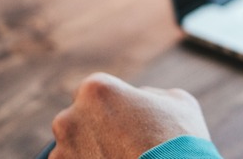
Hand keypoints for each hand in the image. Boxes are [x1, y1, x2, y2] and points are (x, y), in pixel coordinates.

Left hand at [51, 72, 210, 158]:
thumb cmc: (180, 142)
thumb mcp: (178, 103)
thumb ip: (151, 94)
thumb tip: (140, 98)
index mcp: (96, 90)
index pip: (96, 91)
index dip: (114, 104)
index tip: (129, 120)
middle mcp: (69, 118)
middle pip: (80, 118)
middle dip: (98, 128)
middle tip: (127, 144)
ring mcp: (62, 152)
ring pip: (74, 147)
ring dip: (92, 152)